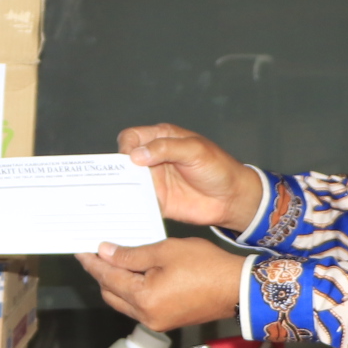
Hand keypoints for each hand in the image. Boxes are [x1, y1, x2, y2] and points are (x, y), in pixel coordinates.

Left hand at [76, 237, 243, 332]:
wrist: (238, 288)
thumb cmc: (205, 265)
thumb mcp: (165, 251)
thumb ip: (131, 254)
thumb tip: (105, 252)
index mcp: (143, 298)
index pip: (107, 277)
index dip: (92, 263)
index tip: (81, 250)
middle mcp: (146, 316)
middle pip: (111, 294)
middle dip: (102, 274)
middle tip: (97, 253)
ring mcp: (157, 321)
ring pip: (124, 302)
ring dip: (117, 283)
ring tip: (115, 260)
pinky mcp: (168, 321)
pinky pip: (140, 306)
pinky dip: (133, 290)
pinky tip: (136, 273)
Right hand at [117, 124, 265, 231]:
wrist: (232, 198)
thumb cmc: (218, 168)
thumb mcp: (195, 151)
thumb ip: (166, 148)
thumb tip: (136, 155)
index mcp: (161, 139)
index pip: (132, 137)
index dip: (126, 147)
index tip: (129, 159)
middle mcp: (153, 159)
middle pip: (124, 160)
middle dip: (116, 169)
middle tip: (116, 180)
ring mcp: (153, 180)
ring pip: (127, 182)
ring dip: (120, 189)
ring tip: (117, 197)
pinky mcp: (156, 201)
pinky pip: (137, 202)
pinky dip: (131, 206)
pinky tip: (128, 210)